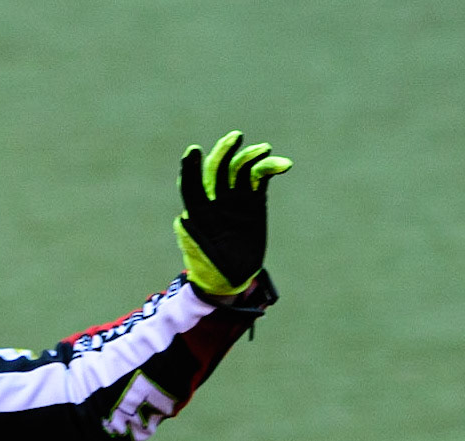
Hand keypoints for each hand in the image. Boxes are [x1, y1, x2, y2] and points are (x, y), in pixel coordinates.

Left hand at [175, 130, 291, 295]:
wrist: (231, 279)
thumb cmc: (210, 268)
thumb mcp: (199, 256)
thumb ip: (191, 237)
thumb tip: (183, 218)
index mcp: (198, 210)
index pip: (191, 184)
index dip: (191, 167)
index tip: (193, 150)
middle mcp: (216, 200)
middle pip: (218, 168)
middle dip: (224, 151)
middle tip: (235, 137)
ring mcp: (235, 199)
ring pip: (241, 170)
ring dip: (251, 157)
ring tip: (264, 150)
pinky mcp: (254, 202)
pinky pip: (260, 180)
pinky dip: (269, 169)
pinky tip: (282, 165)